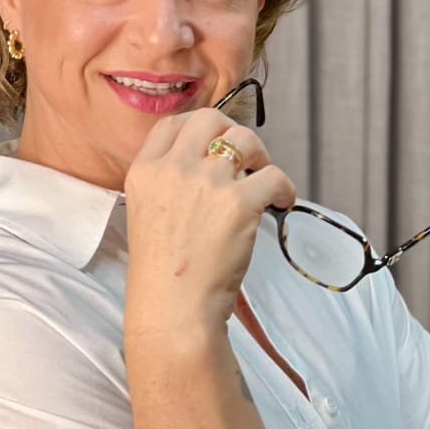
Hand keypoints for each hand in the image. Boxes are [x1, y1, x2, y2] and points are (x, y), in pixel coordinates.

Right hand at [124, 107, 295, 337]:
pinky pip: (274, 175)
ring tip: (264, 181)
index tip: (215, 144)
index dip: (199, 128)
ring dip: (261, 155)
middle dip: (233, 131)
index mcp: (145, 171)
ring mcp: (207, 183)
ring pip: (246, 139)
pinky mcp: (240, 202)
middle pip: (210, 119)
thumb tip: (209, 169)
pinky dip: (284, 187)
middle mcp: (174, 169)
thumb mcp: (147, 215)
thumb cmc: (164, 274)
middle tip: (246, 158)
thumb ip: (169, 186)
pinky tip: (282, 202)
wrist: (174, 308)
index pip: (172, 124)